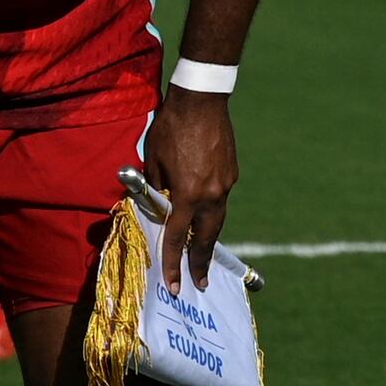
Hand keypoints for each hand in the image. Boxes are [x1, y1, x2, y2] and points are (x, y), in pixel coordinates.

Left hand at [144, 88, 238, 288]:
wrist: (201, 100)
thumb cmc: (169, 127)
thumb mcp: (153, 160)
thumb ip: (155, 188)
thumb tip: (156, 206)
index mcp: (189, 193)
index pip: (177, 237)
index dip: (173, 263)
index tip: (175, 285)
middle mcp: (212, 194)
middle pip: (207, 237)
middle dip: (201, 261)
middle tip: (199, 282)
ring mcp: (226, 184)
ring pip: (217, 220)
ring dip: (208, 239)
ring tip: (202, 257)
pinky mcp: (232, 173)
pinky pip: (220, 199)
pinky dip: (211, 211)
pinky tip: (202, 213)